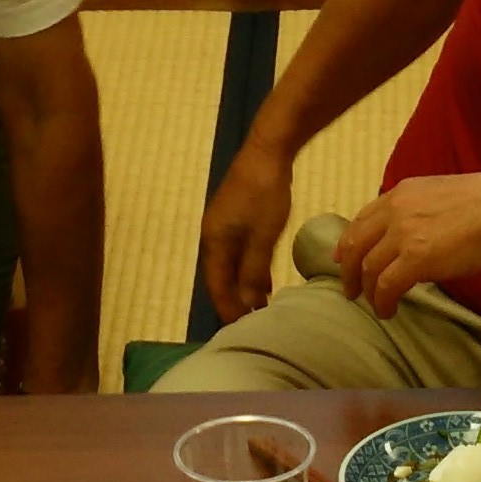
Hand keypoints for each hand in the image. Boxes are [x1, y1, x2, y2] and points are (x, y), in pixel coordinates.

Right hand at [201, 140, 295, 321]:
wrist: (267, 151)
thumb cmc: (264, 194)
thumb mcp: (263, 236)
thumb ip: (254, 271)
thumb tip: (249, 305)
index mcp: (214, 241)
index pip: (216, 285)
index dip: (227, 308)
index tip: (240, 330)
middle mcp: (213, 235)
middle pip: (220, 277)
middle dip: (233, 301)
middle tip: (250, 324)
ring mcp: (224, 225)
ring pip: (229, 265)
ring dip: (242, 286)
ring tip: (258, 308)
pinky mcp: (236, 217)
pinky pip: (238, 252)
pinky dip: (248, 270)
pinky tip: (263, 280)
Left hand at [336, 171, 480, 318]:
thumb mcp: (441, 196)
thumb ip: (420, 211)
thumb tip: (415, 235)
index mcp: (401, 193)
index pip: (362, 219)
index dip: (350, 242)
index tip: (344, 259)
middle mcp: (395, 211)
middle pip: (356, 244)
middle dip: (349, 270)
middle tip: (351, 290)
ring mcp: (403, 234)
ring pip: (369, 268)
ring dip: (368, 291)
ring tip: (376, 305)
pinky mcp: (415, 259)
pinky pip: (386, 286)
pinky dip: (382, 301)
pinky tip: (388, 310)